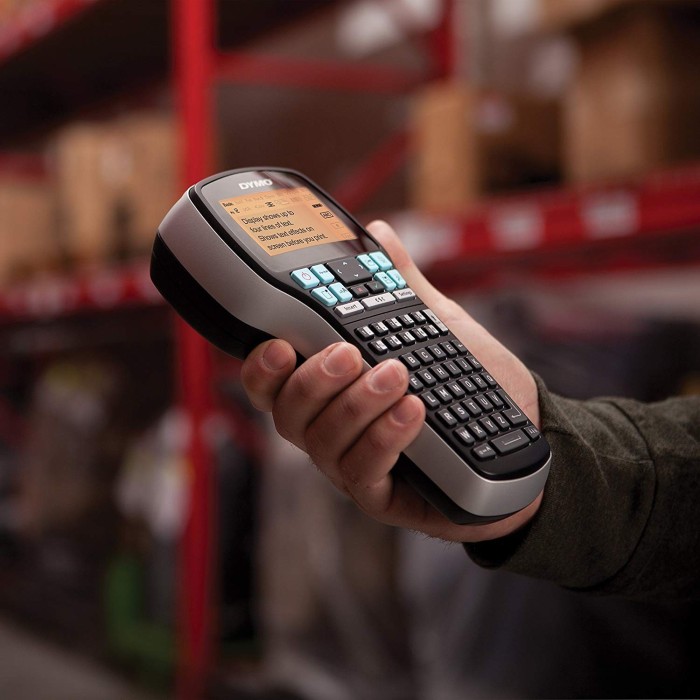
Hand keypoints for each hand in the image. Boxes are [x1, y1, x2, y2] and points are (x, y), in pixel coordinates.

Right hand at [240, 220, 541, 541]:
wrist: (525, 434)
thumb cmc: (471, 381)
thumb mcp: (435, 326)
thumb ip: (401, 285)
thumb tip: (380, 233)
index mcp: (331, 390)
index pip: (275, 383)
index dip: (262, 367)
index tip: (276, 342)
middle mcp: (331, 429)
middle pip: (288, 414)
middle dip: (313, 381)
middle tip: (348, 352)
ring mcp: (352, 465)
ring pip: (321, 443)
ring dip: (354, 406)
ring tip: (396, 375)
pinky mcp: (383, 495)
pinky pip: (363, 472)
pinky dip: (382, 438)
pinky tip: (412, 411)